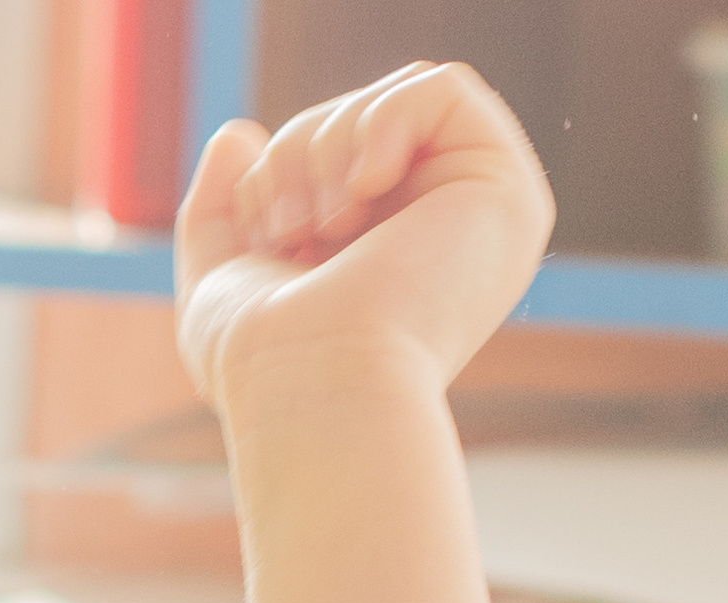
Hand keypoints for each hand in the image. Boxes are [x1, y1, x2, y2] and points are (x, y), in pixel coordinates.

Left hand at [176, 68, 551, 426]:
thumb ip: (219, 211)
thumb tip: (238, 136)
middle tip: (289, 229)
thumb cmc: (263, 364)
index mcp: (388, 257)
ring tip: (321, 225)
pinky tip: (366, 188)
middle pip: (360, 121)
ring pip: (394, 103)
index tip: (266, 235)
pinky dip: (383, 122)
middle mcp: (443, 237)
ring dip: (329, 145)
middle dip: (297, 151)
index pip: (334, 154)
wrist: (310, 389)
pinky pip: (443, 89)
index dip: (280, 169)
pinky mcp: (507, 192)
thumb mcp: (220, 280)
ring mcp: (482, 217)